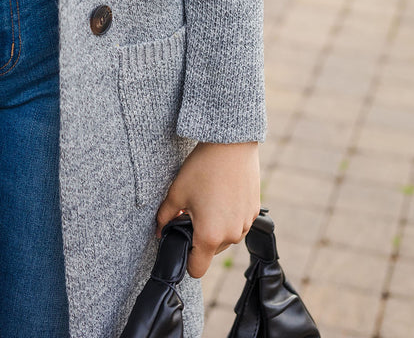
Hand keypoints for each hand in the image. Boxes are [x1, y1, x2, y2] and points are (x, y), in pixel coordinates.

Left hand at [155, 140, 260, 278]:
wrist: (231, 144)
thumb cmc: (202, 168)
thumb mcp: (176, 193)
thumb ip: (164, 218)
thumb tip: (159, 231)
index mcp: (210, 236)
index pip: (196, 269)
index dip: (185, 260)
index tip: (181, 243)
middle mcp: (231, 235)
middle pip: (211, 251)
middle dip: (200, 237)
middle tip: (192, 212)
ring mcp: (245, 224)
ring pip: (226, 237)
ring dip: (216, 227)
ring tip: (208, 200)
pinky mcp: (254, 212)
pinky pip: (238, 223)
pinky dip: (229, 216)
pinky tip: (222, 194)